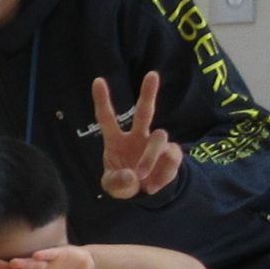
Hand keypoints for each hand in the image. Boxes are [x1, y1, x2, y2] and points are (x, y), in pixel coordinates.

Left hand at [93, 71, 181, 198]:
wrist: (145, 194)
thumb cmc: (124, 183)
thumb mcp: (113, 187)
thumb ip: (117, 183)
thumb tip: (132, 176)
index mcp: (116, 140)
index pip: (107, 118)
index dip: (102, 100)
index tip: (97, 80)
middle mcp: (137, 136)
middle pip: (144, 111)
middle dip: (148, 93)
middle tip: (152, 74)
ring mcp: (155, 143)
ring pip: (159, 137)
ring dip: (150, 157)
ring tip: (141, 176)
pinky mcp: (172, 153)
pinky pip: (171, 158)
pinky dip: (162, 174)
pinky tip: (152, 186)